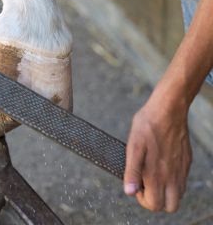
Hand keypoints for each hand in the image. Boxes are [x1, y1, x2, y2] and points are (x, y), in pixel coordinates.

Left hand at [124, 98, 191, 212]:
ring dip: (165, 192)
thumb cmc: (147, 126)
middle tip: (145, 184)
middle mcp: (172, 175)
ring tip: (152, 175)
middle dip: (156, 200)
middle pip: (169, 206)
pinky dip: (172, 181)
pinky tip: (162, 166)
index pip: (154, 204)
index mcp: (157, 174)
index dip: (142, 199)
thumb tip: (129, 191)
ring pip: (178, 195)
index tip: (136, 185)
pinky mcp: (186, 161)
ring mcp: (181, 169)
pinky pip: (182, 181)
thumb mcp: (133, 147)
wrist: (168, 109)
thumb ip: (131, 171)